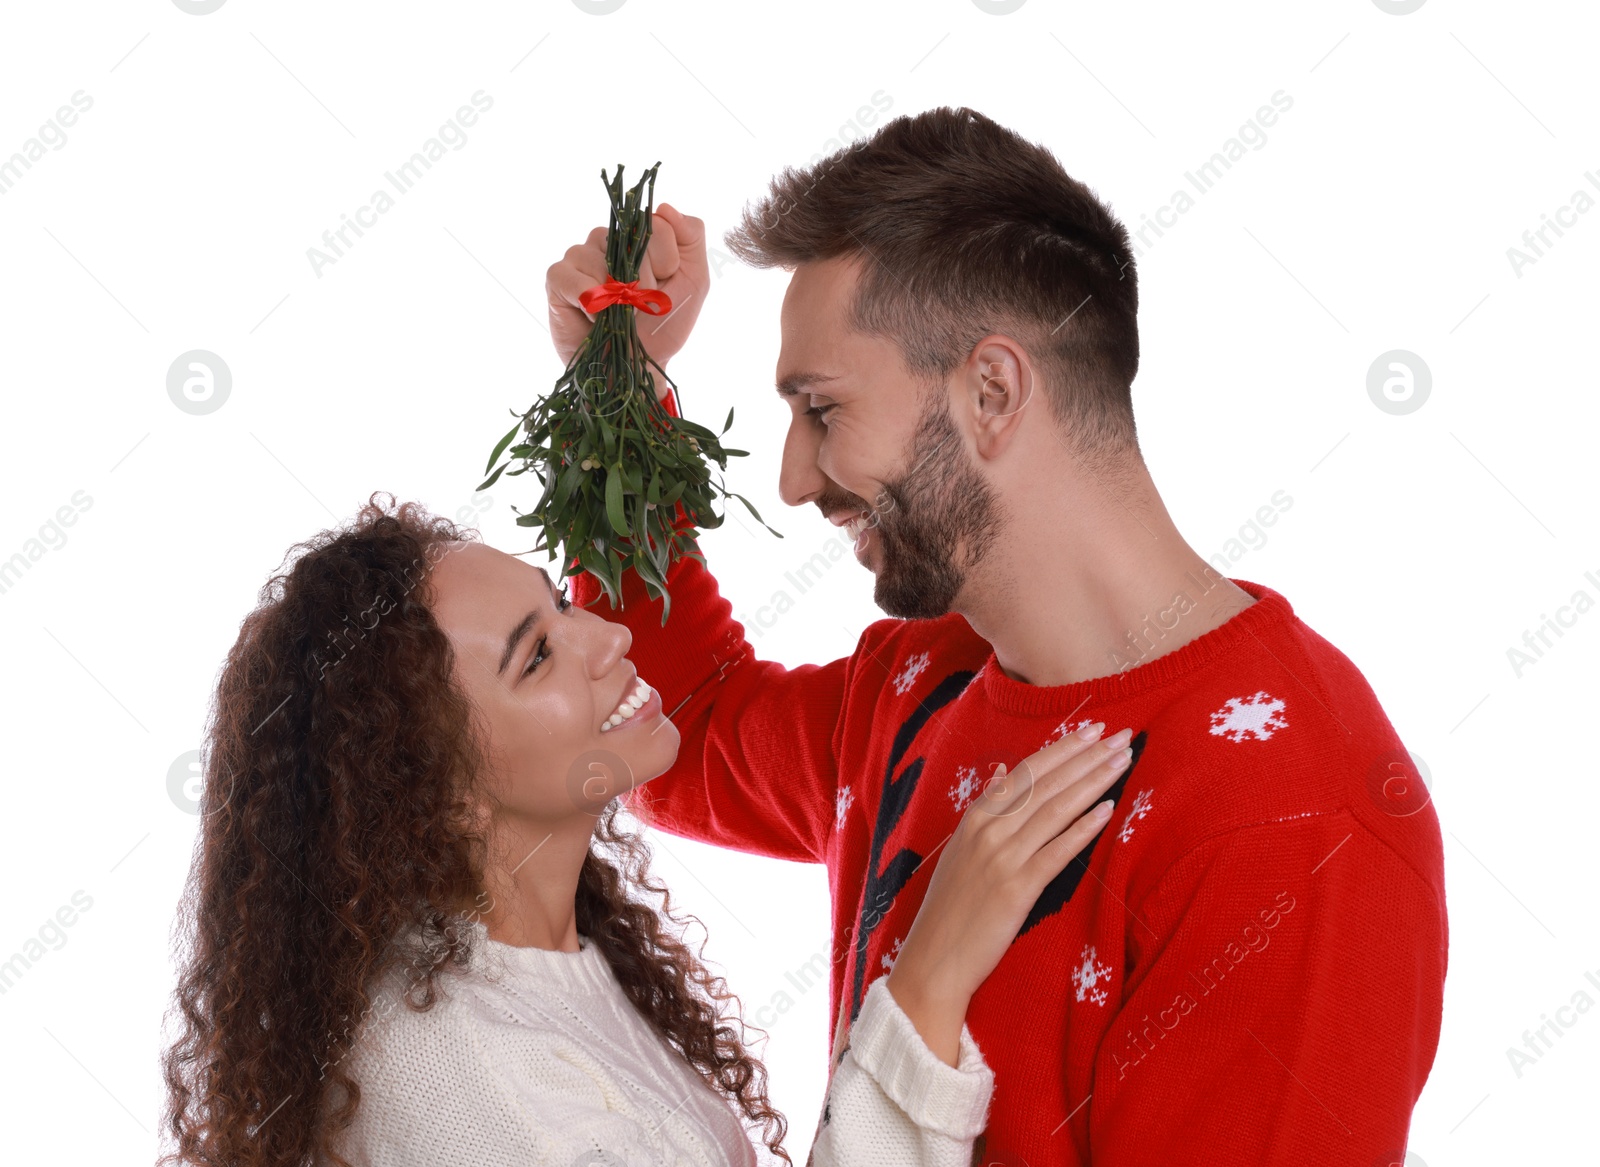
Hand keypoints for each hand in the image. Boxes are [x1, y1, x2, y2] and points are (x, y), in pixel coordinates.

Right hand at [545, 201, 709, 391]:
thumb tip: (663, 207)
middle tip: (641, 307)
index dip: (667, 261)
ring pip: (600, 259)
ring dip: (618, 298)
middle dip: (644, 284)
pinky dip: (591, 302)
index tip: (666, 286)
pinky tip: (596, 318)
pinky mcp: (557, 278)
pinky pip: (572, 277)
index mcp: (639, 236)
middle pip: (629, 241)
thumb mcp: (694, 281)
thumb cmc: (663, 326)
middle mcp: (609, 240)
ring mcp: (581, 256)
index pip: (657, 224)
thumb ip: (691, 237)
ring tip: (618, 316)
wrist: (637, 368)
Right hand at [883, 722, 1132, 1064]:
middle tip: (1121, 734)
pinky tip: (1108, 809)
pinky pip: (1058, 851)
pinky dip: (1084, 828)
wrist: (935, 957)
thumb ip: (983, 808)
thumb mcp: (960, 848)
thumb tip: (1000, 772)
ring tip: (1122, 761)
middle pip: (1047, 783)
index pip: (1027, 771)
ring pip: (1056, 809)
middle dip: (1087, 755)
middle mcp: (989, 830)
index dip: (1062, 748)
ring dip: (1093, 781)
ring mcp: (1003, 857)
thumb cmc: (951, 906)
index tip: (1092, 730)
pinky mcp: (1017, 888)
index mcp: (976, 817)